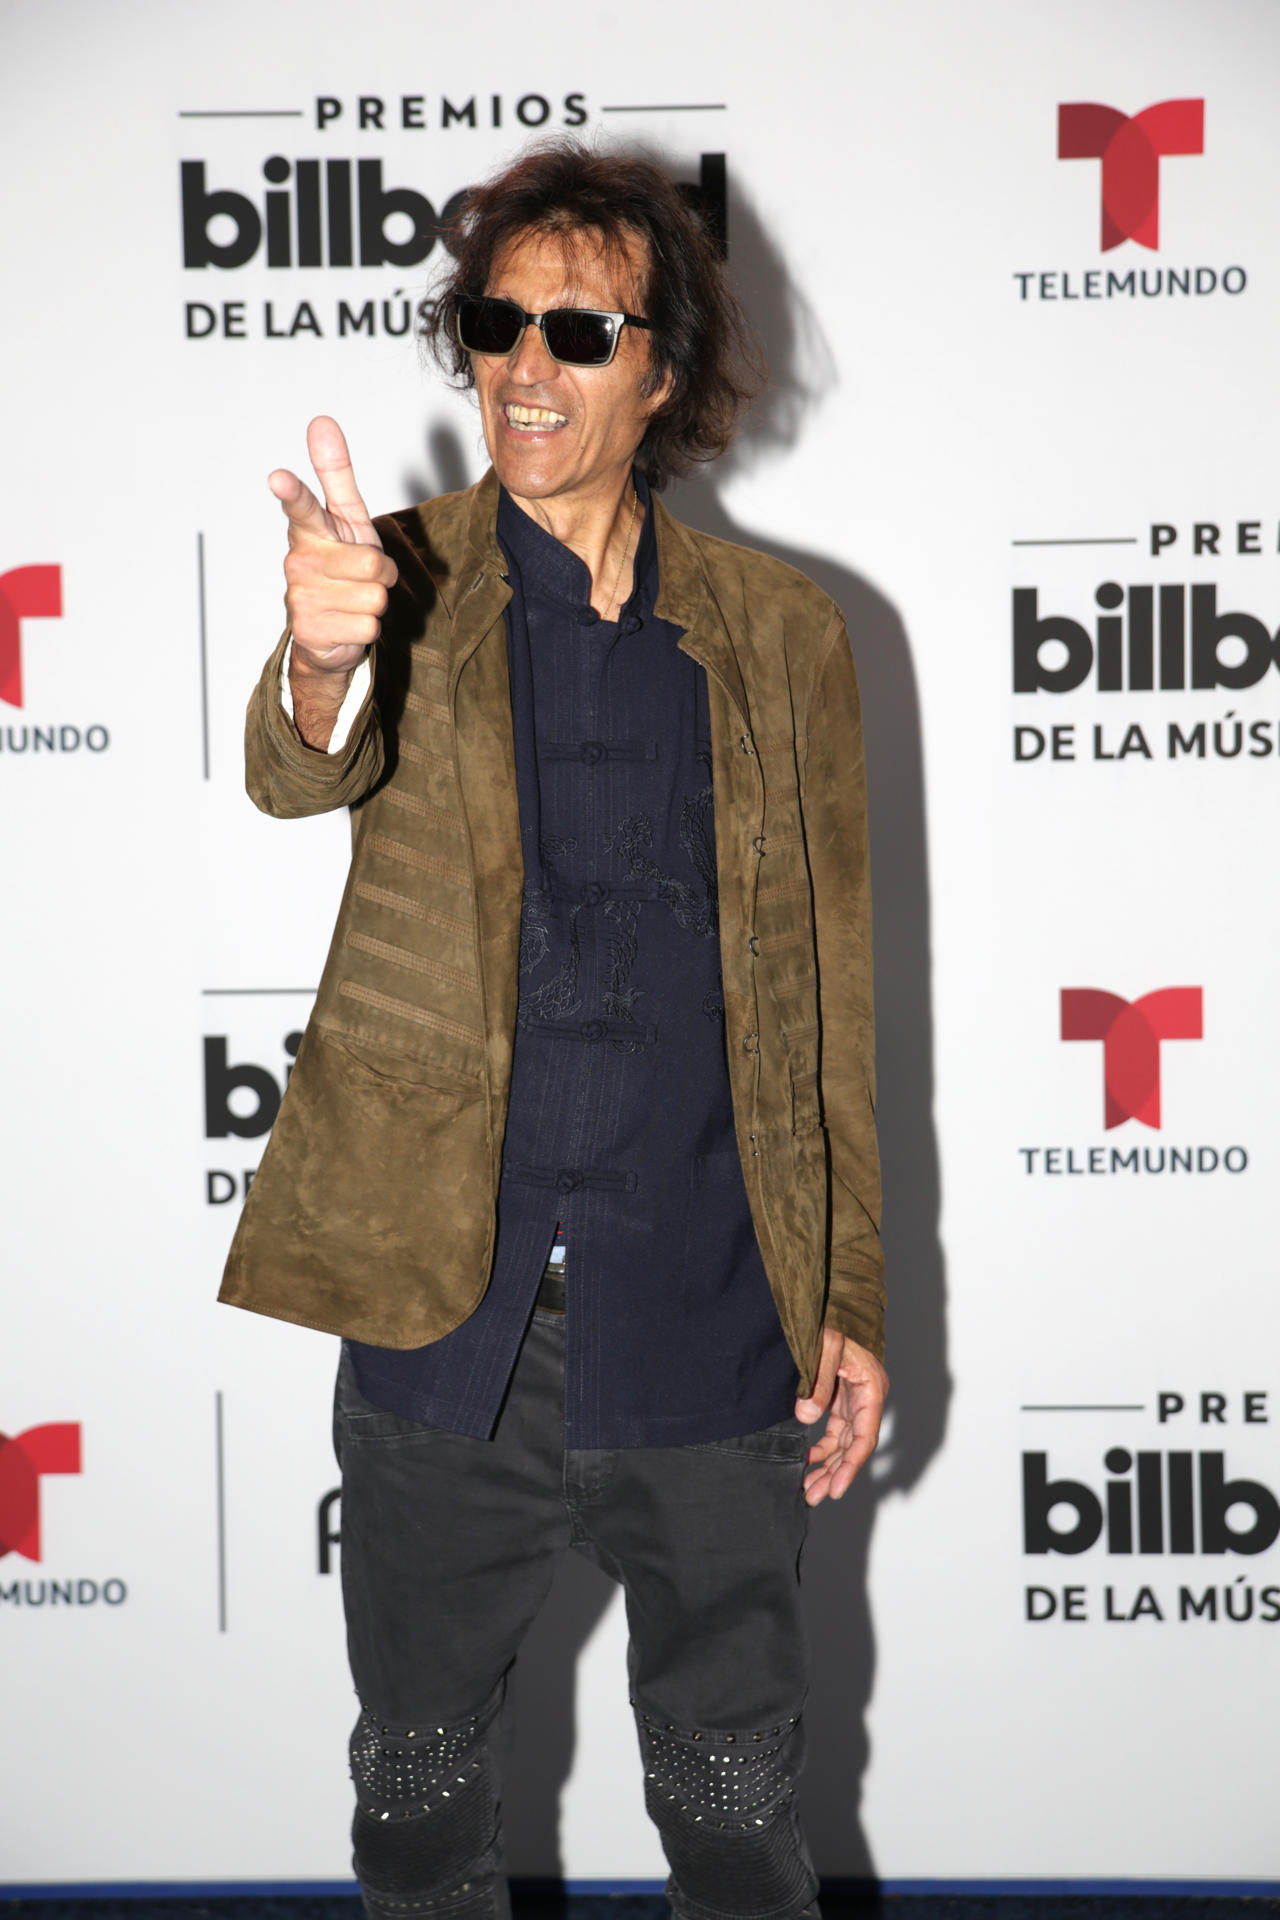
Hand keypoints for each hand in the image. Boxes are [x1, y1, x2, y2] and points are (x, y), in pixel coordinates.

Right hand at [271, 416, 397, 676]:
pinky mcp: (310, 631)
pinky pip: (368, 626)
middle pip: (373, 562)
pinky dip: (366, 629)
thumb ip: (335, 473)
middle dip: (381, 573)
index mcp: (310, 532)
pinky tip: (346, 624)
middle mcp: (300, 562)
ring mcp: (302, 598)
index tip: (278, 478)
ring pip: (374, 597)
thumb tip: (321, 421)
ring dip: (374, 602)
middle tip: (362, 576)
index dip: (292, 492)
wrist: (329, 630)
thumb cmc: (341, 565)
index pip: (302, 507)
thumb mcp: (345, 518)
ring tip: (353, 600)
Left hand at [795, 1328, 887, 1505]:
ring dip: (828, 1465)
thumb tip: (806, 1418)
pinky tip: (807, 1460)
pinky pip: (835, 1430)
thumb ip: (818, 1382)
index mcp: (871, 1389)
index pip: (864, 1437)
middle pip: (854, 1446)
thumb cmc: (834, 1319)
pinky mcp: (842, 1398)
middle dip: (835, 1473)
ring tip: (809, 1488)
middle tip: (814, 1496)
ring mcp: (856, 1399)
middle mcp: (868, 1398)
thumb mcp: (826, 1346)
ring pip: (844, 1442)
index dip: (850, 1466)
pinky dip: (822, 1447)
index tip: (836, 1489)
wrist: (833, 1301)